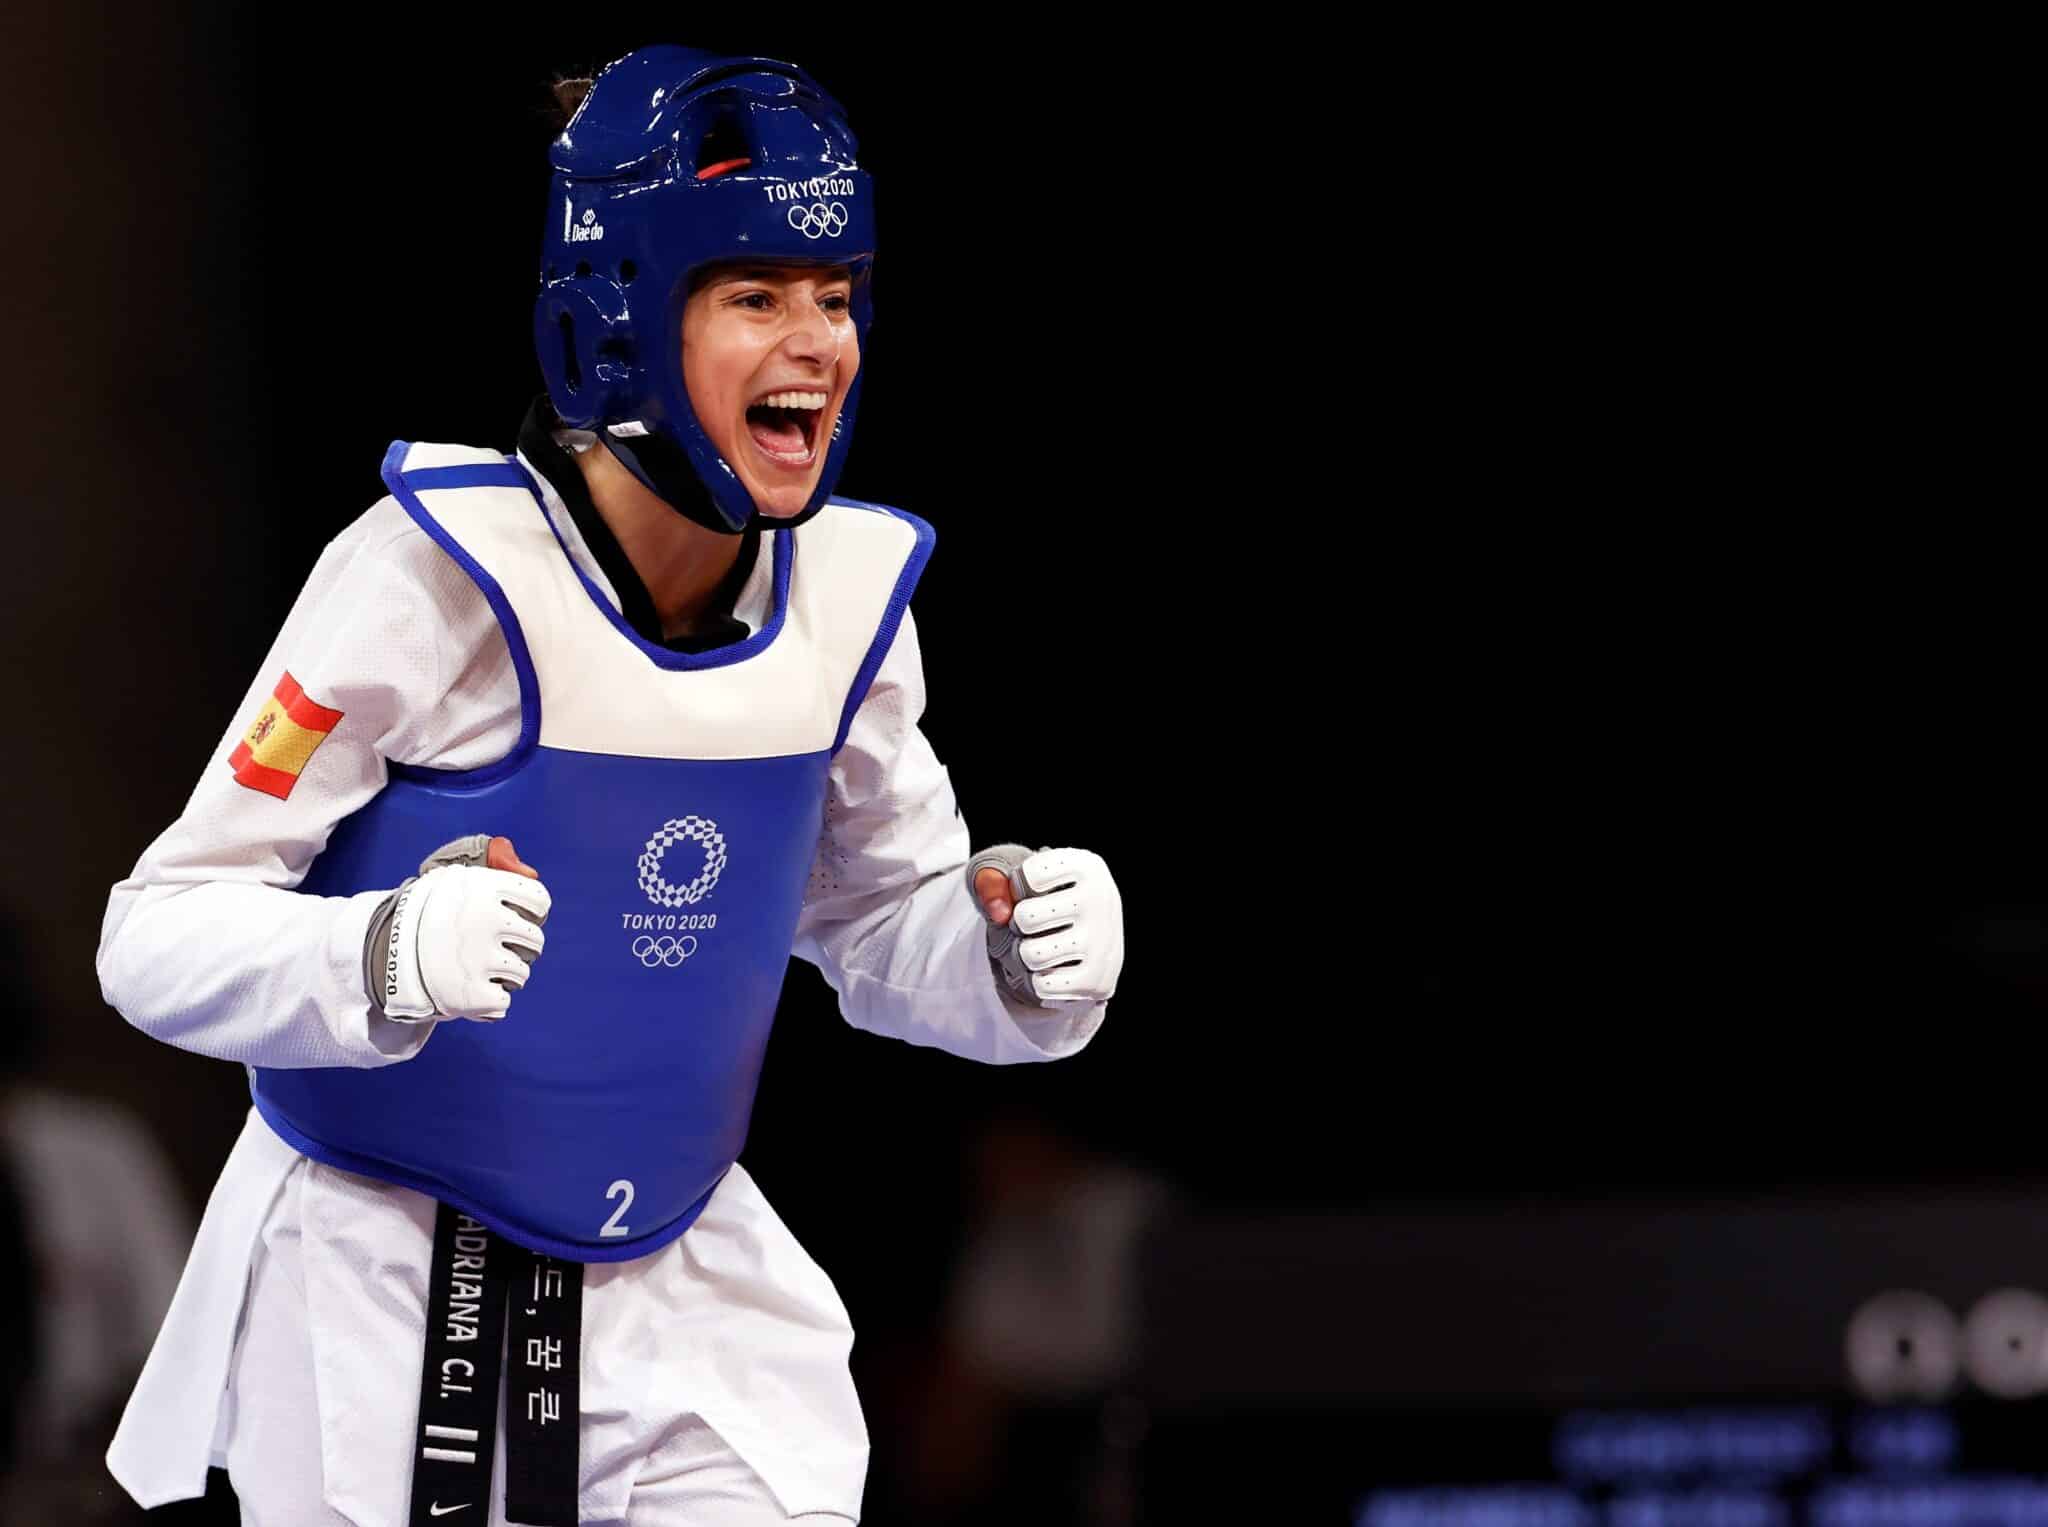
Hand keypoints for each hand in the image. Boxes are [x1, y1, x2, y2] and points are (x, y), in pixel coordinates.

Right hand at [379, 835, 551, 1021]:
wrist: (385, 953)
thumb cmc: (431, 912)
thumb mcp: (455, 876)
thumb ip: (494, 862)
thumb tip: (531, 873)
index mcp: (484, 886)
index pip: (539, 901)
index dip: (530, 912)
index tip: (511, 916)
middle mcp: (484, 920)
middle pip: (535, 941)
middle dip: (517, 947)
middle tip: (488, 946)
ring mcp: (478, 959)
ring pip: (521, 973)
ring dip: (503, 975)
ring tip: (474, 967)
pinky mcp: (470, 996)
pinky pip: (504, 1003)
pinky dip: (489, 1001)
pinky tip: (469, 987)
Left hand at [967, 846, 1122, 1005]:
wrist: (1080, 939)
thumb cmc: (1037, 900)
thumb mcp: (1011, 876)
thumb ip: (989, 880)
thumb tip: (999, 913)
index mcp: (1087, 866)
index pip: (1029, 875)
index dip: (1014, 886)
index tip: (1027, 888)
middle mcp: (1102, 900)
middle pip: (1026, 917)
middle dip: (1018, 923)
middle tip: (1030, 922)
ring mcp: (1103, 942)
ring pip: (1032, 955)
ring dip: (1024, 953)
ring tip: (1039, 944)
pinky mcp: (1098, 980)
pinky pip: (1042, 986)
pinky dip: (1037, 980)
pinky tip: (1052, 968)